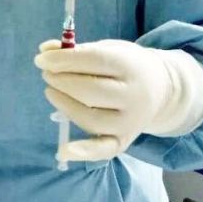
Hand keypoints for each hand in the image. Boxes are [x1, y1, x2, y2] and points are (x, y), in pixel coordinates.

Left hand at [34, 39, 202, 161]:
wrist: (161, 90)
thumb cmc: (126, 66)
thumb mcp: (108, 49)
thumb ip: (77, 50)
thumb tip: (45, 50)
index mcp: (130, 65)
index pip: (93, 60)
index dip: (63, 59)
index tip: (41, 59)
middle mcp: (134, 95)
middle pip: (90, 91)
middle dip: (61, 81)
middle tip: (47, 74)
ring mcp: (130, 122)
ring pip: (91, 119)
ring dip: (64, 105)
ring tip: (51, 91)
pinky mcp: (124, 141)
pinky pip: (103, 150)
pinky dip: (83, 152)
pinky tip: (63, 151)